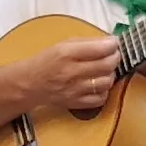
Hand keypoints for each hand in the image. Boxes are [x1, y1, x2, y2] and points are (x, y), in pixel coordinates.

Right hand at [12, 35, 126, 116]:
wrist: (30, 84)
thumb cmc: (46, 61)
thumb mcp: (62, 44)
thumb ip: (86, 42)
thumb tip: (109, 42)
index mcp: (67, 53)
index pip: (101, 48)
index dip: (112, 44)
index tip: (114, 43)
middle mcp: (72, 72)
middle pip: (107, 65)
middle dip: (115, 57)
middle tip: (113, 54)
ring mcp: (75, 89)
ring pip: (107, 82)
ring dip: (110, 74)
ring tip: (104, 69)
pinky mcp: (77, 103)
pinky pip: (101, 98)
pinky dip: (104, 90)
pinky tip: (98, 84)